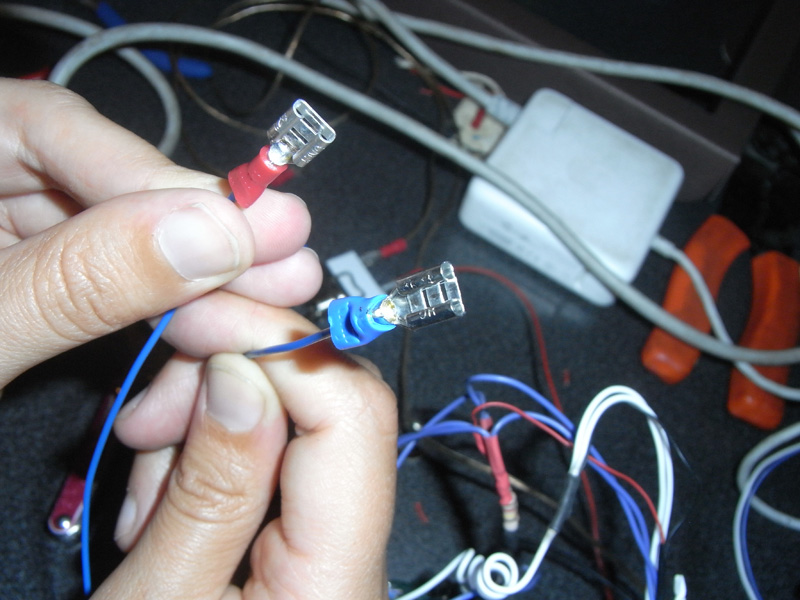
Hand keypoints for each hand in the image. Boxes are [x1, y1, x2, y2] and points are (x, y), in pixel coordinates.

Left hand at [0, 78, 320, 386]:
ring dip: (200, 269)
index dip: (158, 178)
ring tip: (274, 286)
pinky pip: (116, 274)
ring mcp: (14, 226)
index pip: (53, 129)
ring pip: (123, 229)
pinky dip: (166, 302)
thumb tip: (209, 237)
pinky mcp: (44, 272)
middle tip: (285, 252)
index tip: (241, 225)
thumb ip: (80, 281)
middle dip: (199, 227)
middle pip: (103, 176)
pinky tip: (219, 311)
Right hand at [103, 306, 396, 598]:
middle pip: (327, 404)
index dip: (278, 344)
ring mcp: (332, 544)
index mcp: (338, 576)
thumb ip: (210, 489)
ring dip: (208, 425)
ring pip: (292, 423)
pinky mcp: (301, 542)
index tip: (198, 318)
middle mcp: (356, 552)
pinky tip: (161, 503)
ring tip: (146, 488)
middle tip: (149, 417)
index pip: (352, 413)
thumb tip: (239, 369)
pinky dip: (211, 458)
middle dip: (231, 381)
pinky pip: (270, 463)